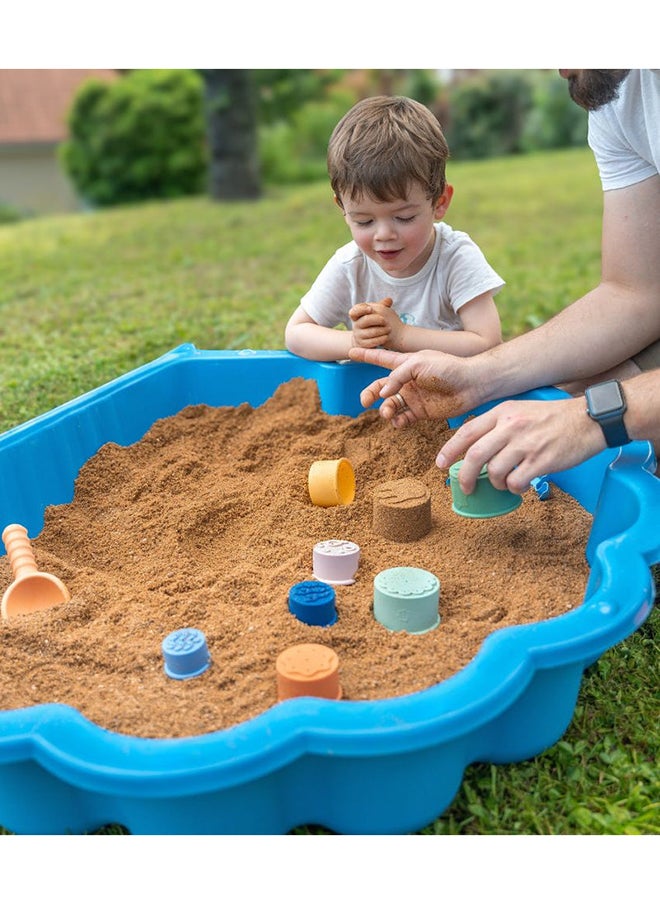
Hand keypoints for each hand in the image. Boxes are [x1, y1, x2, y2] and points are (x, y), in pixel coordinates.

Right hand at [348, 346, 481, 426]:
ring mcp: (413, 397)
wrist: (471, 385)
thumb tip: (383, 395)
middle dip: (370, 393)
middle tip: (365, 401)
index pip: (381, 358)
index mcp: (406, 364)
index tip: (350, 351)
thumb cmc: (448, 368)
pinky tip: (398, 421)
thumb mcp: (419, 364)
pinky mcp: (421, 412)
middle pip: (380, 387)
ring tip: (387, 413)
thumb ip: (397, 376)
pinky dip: (397, 421)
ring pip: (389, 405)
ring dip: (384, 410)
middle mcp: (407, 381)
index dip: (366, 355)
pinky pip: (402, 418)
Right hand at [349, 297, 402, 349]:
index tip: (370, 308)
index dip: (361, 309)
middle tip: (385, 320)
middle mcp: (356, 325)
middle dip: (376, 319)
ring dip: (381, 330)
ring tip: (389, 329)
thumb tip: (389, 300)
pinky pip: (372, 342)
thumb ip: (382, 306)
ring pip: (370, 332)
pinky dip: (380, 339)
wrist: (369, 338)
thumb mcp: (376, 312)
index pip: (354, 311)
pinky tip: (386, 337)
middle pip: (365, 320)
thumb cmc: (374, 322)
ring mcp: (358, 336)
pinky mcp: (363, 345)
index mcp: (357, 316)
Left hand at [436, 396, 604, 494]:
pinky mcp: (541, 461)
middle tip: (464, 487)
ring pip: (494, 471)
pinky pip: (515, 482)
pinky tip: (520, 485)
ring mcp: (526, 444)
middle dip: (464, 475)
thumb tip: (475, 446)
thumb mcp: (520, 409)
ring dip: (494, 483)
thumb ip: (498, 424)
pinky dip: (513, 488)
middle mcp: (511, 426)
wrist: (588, 420)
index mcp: (503, 412)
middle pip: (475, 455)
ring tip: (504, 482)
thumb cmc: (553, 417)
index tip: (440, 463)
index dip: (449, 449)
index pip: (467, 431)